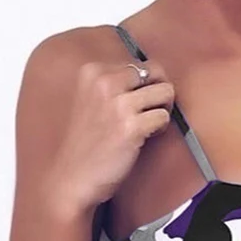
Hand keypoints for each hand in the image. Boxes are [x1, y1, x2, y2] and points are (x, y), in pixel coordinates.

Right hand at [45, 59, 175, 213]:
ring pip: (165, 92)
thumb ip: (114, 85)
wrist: (74, 176)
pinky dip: (161, 128)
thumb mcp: (91, 100)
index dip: (147, 85)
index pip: (140, 63)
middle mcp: (105, 82)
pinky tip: (146, 137)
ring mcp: (118, 105)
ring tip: (150, 125)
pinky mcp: (131, 127)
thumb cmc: (87, 144)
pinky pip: (163, 117)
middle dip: (160, 93)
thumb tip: (152, 77)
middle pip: (156, 72)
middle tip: (152, 112)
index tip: (138, 104)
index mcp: (93, 71)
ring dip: (163, 110)